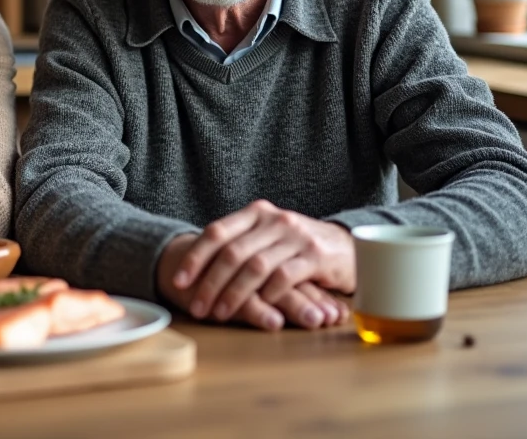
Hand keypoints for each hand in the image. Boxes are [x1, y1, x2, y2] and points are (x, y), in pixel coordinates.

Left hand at [169, 201, 355, 327]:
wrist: (347, 245)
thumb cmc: (298, 247)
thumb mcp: (269, 236)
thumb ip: (241, 243)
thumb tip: (197, 265)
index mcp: (256, 213)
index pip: (217, 232)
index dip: (195, 257)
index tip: (179, 281)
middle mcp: (274, 220)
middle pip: (232, 252)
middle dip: (210, 282)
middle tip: (197, 307)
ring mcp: (296, 236)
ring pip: (255, 266)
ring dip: (234, 294)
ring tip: (219, 313)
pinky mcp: (316, 256)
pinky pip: (284, 276)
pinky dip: (267, 294)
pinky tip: (258, 309)